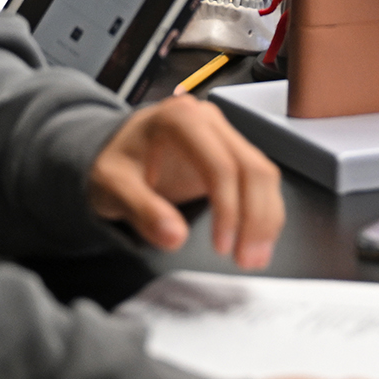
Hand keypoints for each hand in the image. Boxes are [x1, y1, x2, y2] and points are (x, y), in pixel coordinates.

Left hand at [86, 93, 283, 269]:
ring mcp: (224, 133)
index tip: (222, 246)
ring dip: (266, 218)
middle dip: (255, 218)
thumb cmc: (115, 163)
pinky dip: (263, 211)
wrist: (117, 149)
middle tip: (247, 259)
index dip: (229, 209)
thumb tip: (174, 237)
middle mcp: (209, 120)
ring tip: (255, 256)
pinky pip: (259, 179)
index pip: (221, 166)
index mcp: (180, 119)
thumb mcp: (112, 187)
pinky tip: (258, 238)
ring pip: (263, 174)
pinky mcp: (232, 152)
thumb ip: (142, 210)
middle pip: (252, 168)